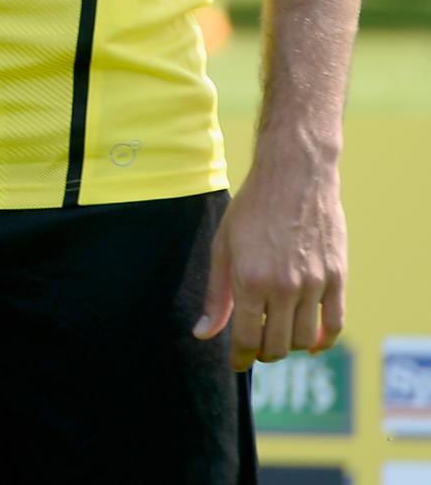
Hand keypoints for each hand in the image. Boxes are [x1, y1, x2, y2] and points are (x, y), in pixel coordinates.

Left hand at [193, 153, 344, 369]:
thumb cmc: (251, 210)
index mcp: (250, 279)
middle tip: (256, 347)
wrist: (293, 177)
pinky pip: (334, 324)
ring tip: (279, 336)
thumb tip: (203, 334)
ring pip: (305, 340)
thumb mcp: (223, 247)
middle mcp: (284, 286)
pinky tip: (313, 343)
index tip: (237, 363)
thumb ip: (215, 295)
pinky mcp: (338, 277)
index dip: (240, 357)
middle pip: (277, 345)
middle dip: (264, 353)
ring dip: (291, 347)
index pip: (247, 338)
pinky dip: (324, 341)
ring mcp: (315, 283)